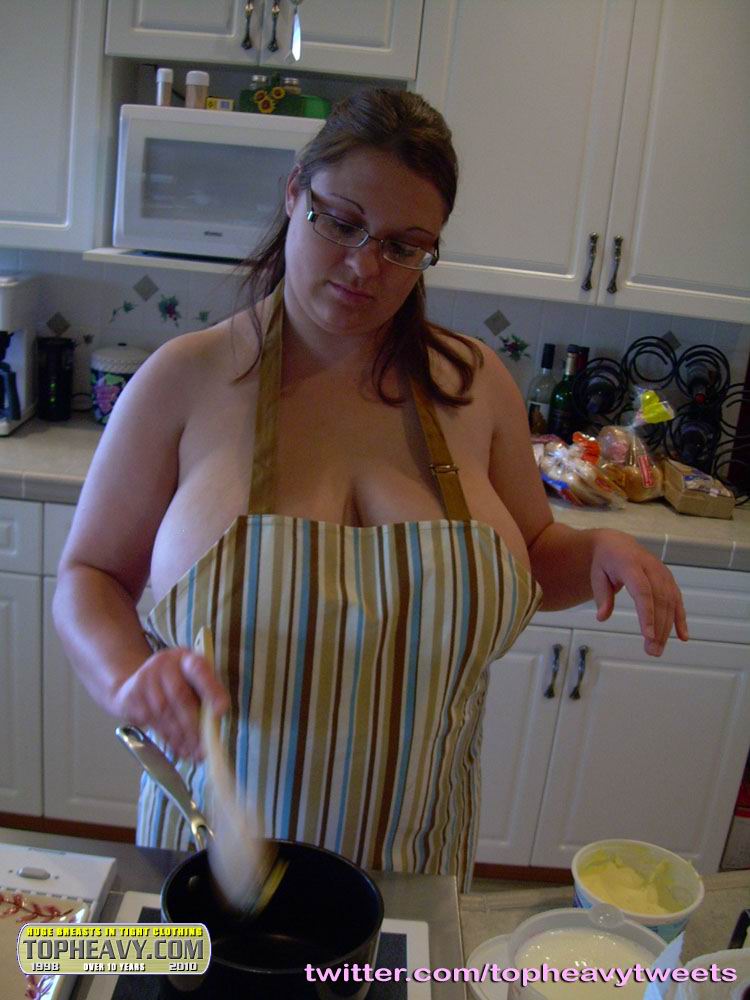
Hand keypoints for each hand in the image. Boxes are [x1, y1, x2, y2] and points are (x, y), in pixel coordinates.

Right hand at [113, 648, 229, 759]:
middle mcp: (164, 664)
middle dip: (193, 726)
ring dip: (181, 736)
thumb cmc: (175, 682)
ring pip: (164, 712)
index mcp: (186, 658)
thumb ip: (207, 693)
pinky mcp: (132, 696)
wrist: (134, 682)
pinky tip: (179, 748)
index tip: (221, 710)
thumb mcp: (193, 679)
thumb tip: (218, 716)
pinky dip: (168, 738)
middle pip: (179, 696)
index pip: (199, 669)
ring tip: (194, 752)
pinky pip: (152, 721)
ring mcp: (145, 679)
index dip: (211, 689)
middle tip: (204, 747)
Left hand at [590, 529, 688, 655]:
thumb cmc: (605, 562)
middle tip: (652, 651)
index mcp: (631, 564)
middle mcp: (651, 568)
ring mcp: (662, 573)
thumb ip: (602, 596)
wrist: (617, 544)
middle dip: (658, 627)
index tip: (648, 635)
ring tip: (657, 649)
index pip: (643, 591)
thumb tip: (602, 617)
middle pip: (659, 600)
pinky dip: (680, 619)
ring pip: (670, 602)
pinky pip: (677, 600)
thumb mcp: (597, 576)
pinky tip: (682, 637)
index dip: (647, 613)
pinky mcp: (669, 580)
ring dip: (667, 628)